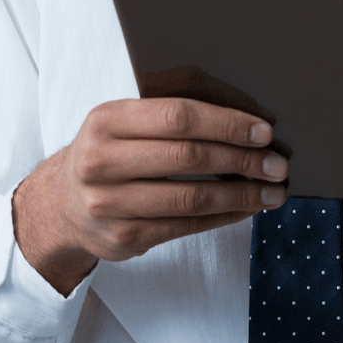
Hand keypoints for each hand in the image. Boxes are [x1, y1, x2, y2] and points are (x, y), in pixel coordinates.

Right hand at [12, 98, 288, 295]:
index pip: (178, 115)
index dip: (227, 123)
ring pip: (192, 197)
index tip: (264, 130)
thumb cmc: (113, 147)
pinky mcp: (124, 239)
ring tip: (274, 191)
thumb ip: (181, 103)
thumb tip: (252, 114)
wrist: (63, 202)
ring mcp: (110, 204)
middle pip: (189, 156)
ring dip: (242, 194)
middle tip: (278, 163)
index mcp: (108, 118)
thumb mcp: (130, 115)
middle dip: (243, 159)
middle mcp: (102, 161)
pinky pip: (186, 225)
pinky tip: (247, 207)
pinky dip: (224, 216)